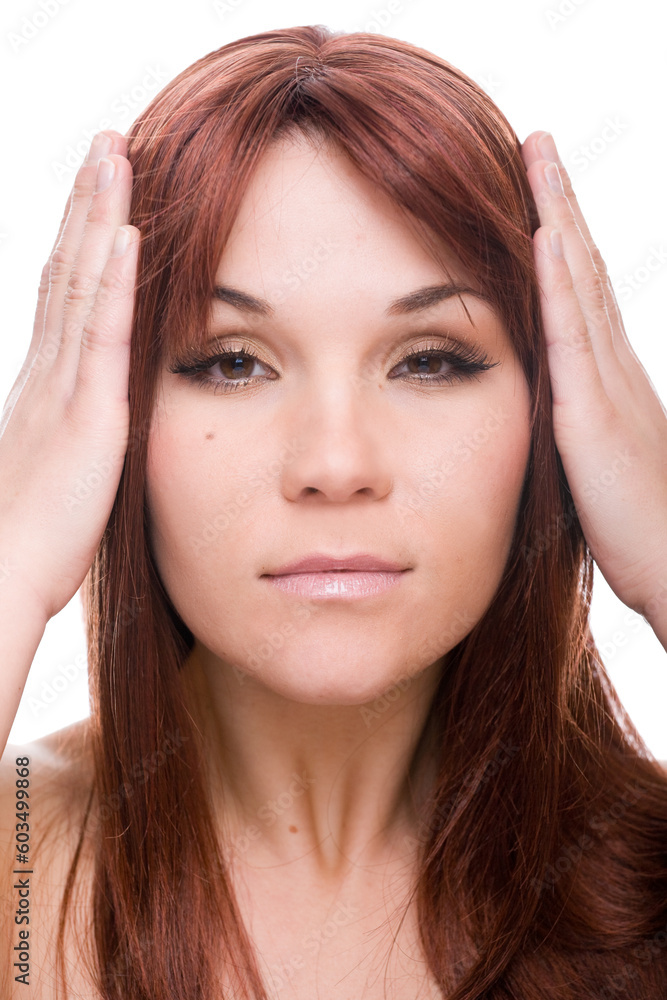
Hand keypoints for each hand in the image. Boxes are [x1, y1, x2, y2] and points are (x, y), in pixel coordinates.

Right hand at [0, 130, 138, 621]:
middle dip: (87, 203)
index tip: (98, 191)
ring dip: (100, 217)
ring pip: (82, 284)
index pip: (63, 293)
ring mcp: (65, 386)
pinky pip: (102, 335)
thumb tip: (87, 419)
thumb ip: (72, 430)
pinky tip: (130, 235)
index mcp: (46, 383)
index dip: (78, 238)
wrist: (4, 575)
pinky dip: (115, 281)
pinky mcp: (87, 414)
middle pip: (67, 268)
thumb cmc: (31, 538)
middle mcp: (50, 370)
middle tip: (106, 143)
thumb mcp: (55, 467)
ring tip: (116, 156)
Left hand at [520, 131, 666, 636]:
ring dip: (557, 216)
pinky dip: (559, 282)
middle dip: (559, 201)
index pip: (579, 288)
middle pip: (582, 266)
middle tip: (537, 144)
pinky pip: (573, 334)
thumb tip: (550, 403)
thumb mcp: (595, 456)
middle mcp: (611, 364)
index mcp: (607, 375)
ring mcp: (605, 382)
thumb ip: (574, 419)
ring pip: (578, 281)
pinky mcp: (591, 411)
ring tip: (537, 159)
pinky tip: (544, 236)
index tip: (539, 188)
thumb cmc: (633, 523)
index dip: (562, 234)